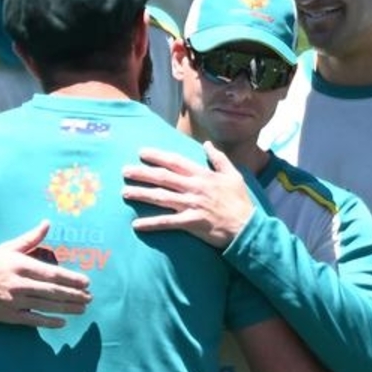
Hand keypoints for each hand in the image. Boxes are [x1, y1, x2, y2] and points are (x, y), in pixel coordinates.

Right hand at [0, 220, 90, 326]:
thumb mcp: (8, 248)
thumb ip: (31, 238)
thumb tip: (47, 223)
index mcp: (21, 265)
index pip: (52, 274)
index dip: (71, 279)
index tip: (86, 282)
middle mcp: (19, 284)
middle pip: (52, 291)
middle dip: (74, 295)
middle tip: (89, 297)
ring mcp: (14, 301)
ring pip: (46, 306)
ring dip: (67, 308)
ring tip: (82, 309)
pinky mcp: (9, 315)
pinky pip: (33, 320)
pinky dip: (48, 322)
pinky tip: (62, 322)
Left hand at [121, 141, 255, 248]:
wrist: (247, 227)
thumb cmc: (240, 202)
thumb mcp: (233, 175)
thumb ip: (218, 159)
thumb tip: (207, 144)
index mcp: (203, 175)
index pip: (175, 162)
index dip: (157, 156)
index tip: (141, 153)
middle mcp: (194, 188)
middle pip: (163, 178)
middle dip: (142, 173)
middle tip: (124, 171)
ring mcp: (191, 205)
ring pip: (161, 197)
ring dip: (142, 194)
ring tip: (125, 192)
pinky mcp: (191, 223)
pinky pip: (167, 223)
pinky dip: (151, 224)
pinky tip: (136, 225)